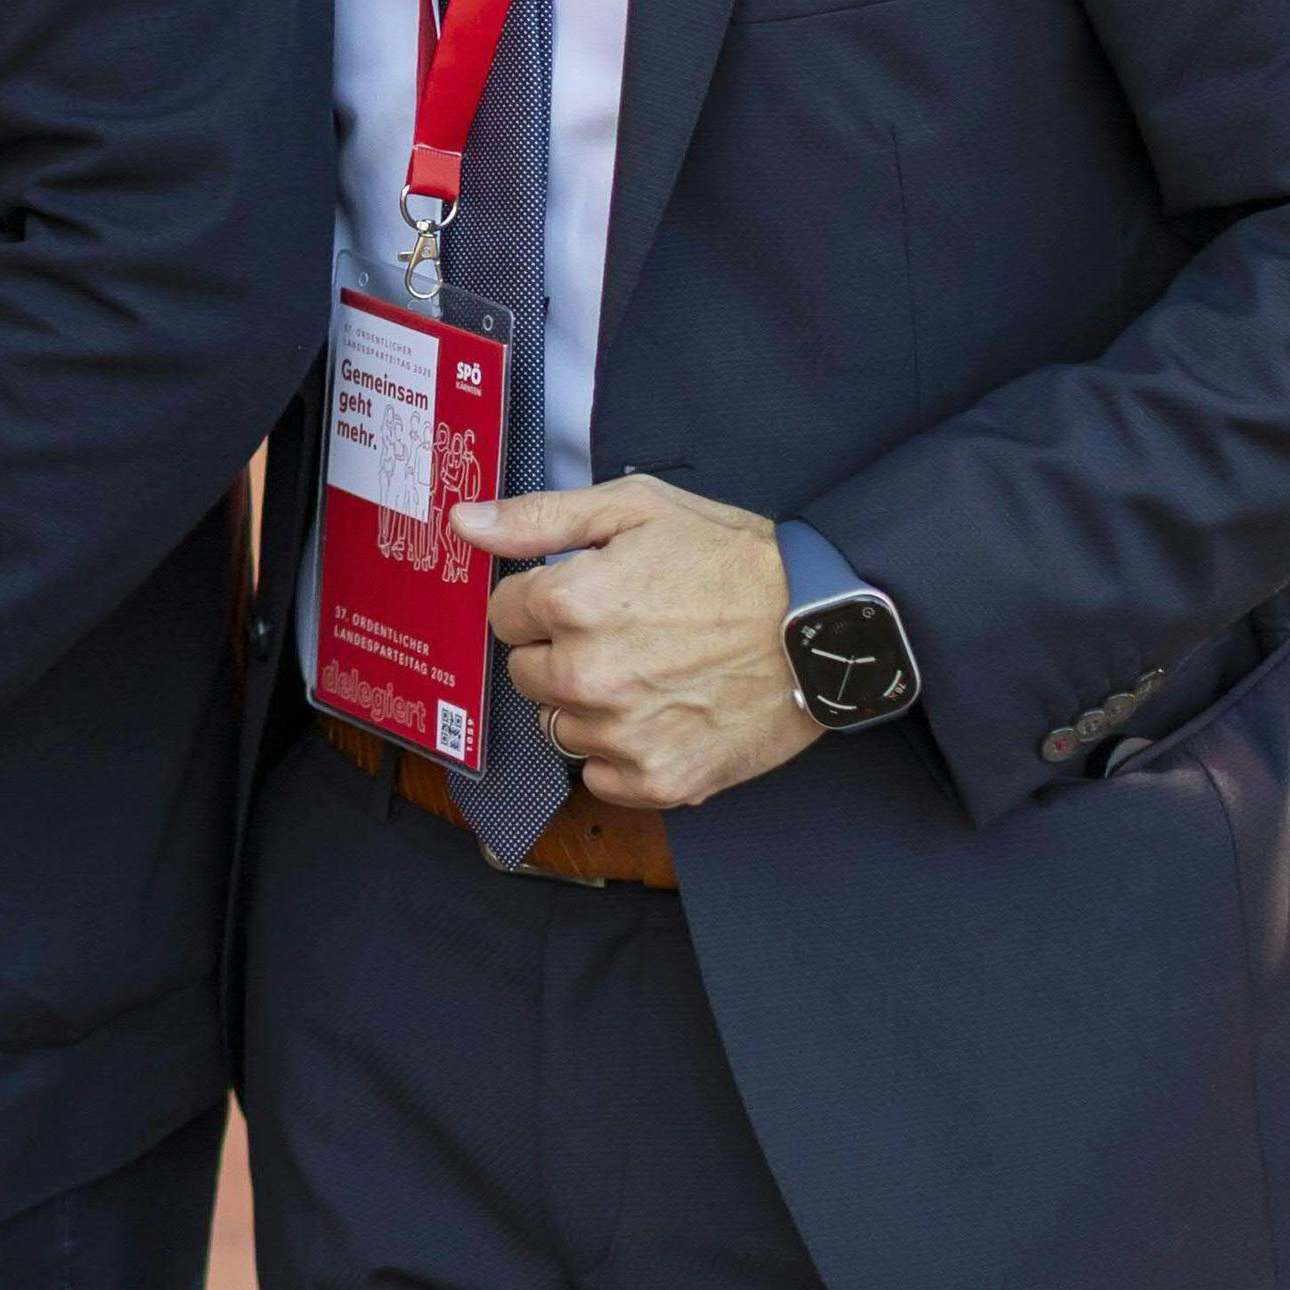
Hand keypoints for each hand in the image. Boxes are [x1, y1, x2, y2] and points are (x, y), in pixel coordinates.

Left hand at [455, 477, 815, 811]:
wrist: (825, 626)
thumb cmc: (733, 560)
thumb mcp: (635, 509)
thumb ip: (537, 519)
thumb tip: (464, 524)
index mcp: (571, 603)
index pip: (504, 614)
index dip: (540, 601)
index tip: (584, 596)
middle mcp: (586, 674)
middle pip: (524, 673)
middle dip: (559, 651)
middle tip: (624, 632)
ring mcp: (622, 734)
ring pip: (559, 725)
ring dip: (588, 704)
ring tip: (649, 672)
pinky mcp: (659, 780)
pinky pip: (599, 776)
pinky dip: (621, 754)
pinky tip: (662, 715)